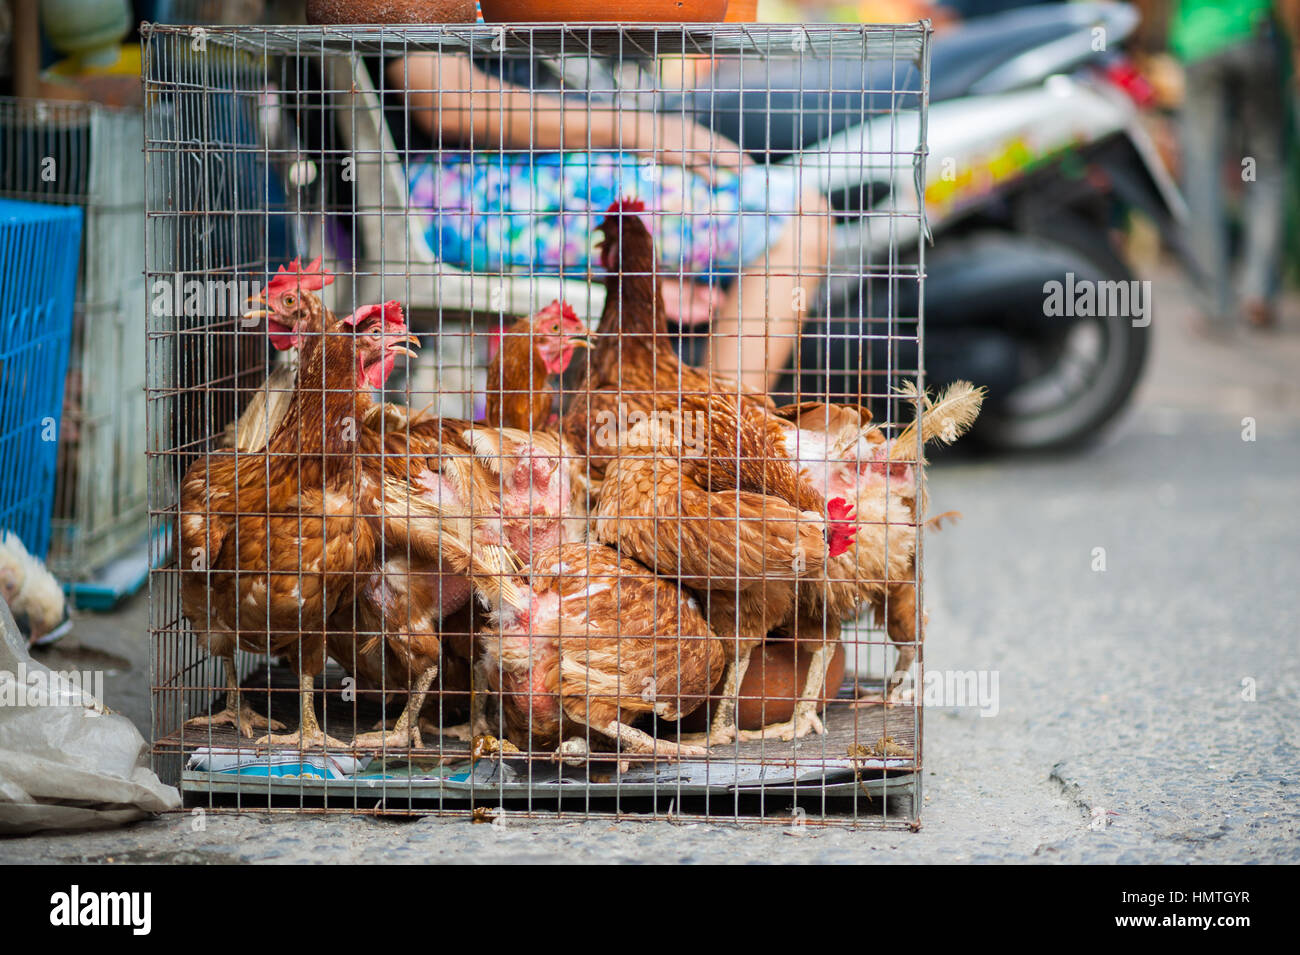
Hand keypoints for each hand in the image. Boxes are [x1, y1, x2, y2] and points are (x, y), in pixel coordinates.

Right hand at [627, 111, 751, 182]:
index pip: (718, 140)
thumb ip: (680, 150)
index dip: (733, 150)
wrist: (629, 127)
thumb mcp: (667, 140)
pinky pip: (697, 164)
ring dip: (729, 164)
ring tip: (744, 175)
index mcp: (691, 128)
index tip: (746, 160)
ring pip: (714, 154)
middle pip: (721, 146)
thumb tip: (688, 161)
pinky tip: (718, 181)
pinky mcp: (677, 153)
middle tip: (753, 169)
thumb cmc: (644, 135)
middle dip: (738, 157)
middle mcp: (693, 133)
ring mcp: (685, 142)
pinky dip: (709, 173)